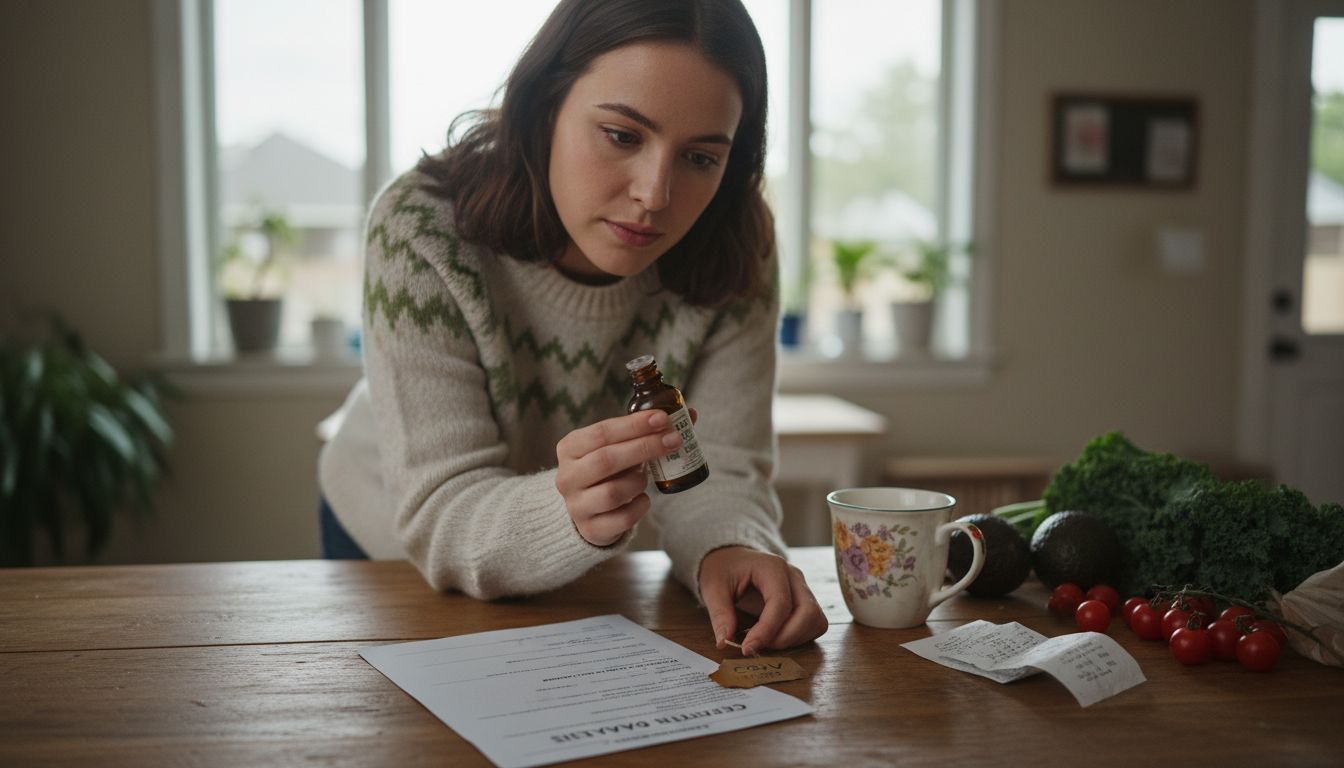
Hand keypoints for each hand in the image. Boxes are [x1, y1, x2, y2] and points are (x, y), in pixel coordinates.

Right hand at [555, 409, 689, 545]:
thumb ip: (646, 431)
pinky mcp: (591, 529)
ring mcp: (576, 506)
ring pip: (614, 492)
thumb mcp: (618, 447)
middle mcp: (567, 476)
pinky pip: (623, 518)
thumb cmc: (608, 471)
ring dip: (639, 481)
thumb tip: (689, 414)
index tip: (662, 418)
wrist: (589, 511)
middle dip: (644, 448)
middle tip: (674, 440)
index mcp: (569, 448)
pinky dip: (640, 506)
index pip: (601, 432)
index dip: (634, 425)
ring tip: (645, 476)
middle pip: (606, 460)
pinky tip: (641, 498)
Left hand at [699, 546, 827, 655]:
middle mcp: (793, 576)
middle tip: (760, 646)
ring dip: (795, 638)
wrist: (732, 559)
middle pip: (808, 612)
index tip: (748, 648)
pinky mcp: (804, 601)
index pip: (781, 602)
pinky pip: (814, 624)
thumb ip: (720, 615)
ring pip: (816, 620)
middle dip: (786, 637)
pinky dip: (800, 637)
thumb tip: (724, 642)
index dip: (767, 630)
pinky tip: (776, 638)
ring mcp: (802, 588)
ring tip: (767, 642)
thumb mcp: (713, 588)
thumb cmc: (724, 570)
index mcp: (772, 567)